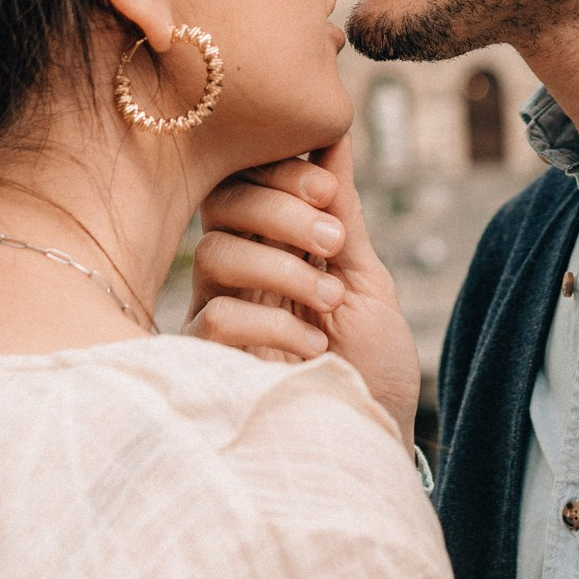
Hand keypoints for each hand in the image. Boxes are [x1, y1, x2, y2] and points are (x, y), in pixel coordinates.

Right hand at [185, 135, 420, 448]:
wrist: (370, 446)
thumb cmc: (371, 370)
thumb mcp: (367, 280)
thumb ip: (342, 212)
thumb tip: (334, 131)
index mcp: (273, 246)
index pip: (245, 179)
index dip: (279, 172)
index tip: (329, 190)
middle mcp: (237, 275)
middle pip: (221, 204)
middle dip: (281, 209)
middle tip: (332, 243)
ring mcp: (218, 316)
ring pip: (214, 252)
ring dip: (281, 266)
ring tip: (331, 303)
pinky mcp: (207, 363)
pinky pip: (215, 315)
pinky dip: (271, 323)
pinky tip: (313, 351)